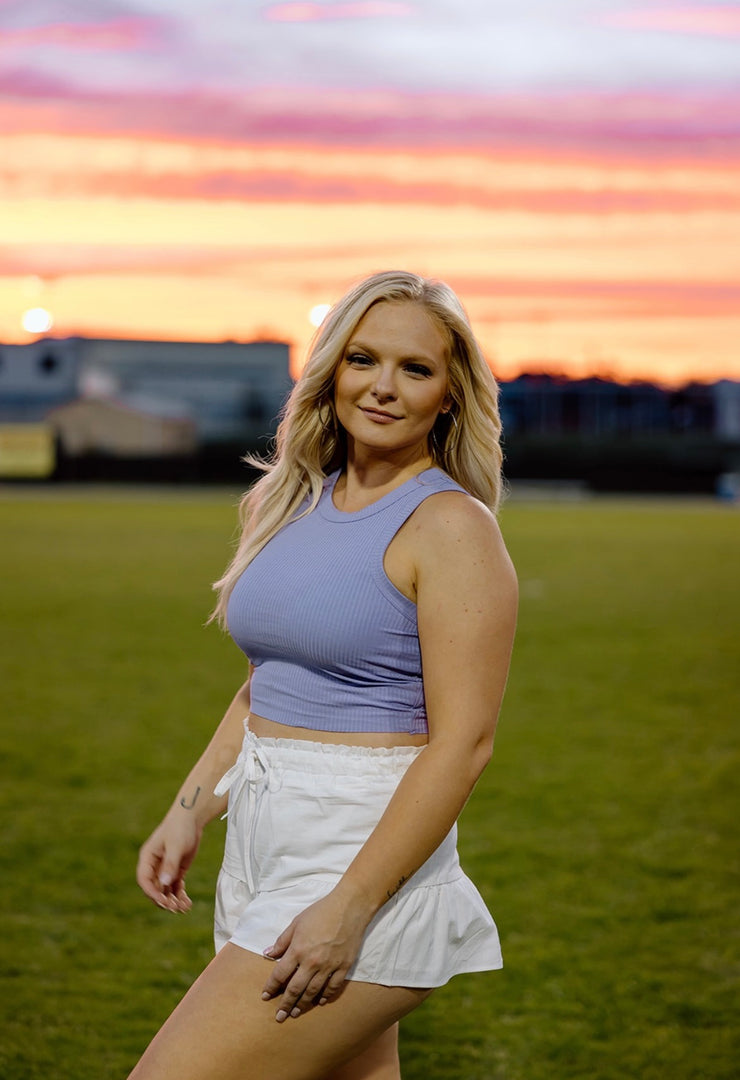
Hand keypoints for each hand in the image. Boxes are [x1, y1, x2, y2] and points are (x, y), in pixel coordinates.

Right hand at [136, 810, 200, 913]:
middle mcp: (154, 866)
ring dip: (172, 901)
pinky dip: (180, 896)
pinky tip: (188, 904)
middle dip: (163, 900)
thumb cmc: (180, 828)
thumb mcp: (176, 845)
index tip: (163, 900)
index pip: (144, 880)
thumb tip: (164, 883)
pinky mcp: (175, 871)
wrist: (192, 818)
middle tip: (175, 907)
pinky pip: (175, 888)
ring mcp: (164, 869)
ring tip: (184, 908)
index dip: (152, 892)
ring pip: (165, 891)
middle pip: (154, 889)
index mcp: (147, 858)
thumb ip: (170, 864)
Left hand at [261, 888, 370, 1021]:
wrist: (349, 907)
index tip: (265, 997)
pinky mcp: (344, 967)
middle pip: (295, 988)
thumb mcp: (297, 922)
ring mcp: (329, 966)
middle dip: (285, 1004)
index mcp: (298, 950)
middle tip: (279, 1017)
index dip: (271, 987)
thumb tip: (268, 953)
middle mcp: (312, 962)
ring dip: (303, 1004)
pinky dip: (326, 995)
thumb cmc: (321, 911)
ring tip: (296, 1013)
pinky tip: (320, 1001)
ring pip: (313, 991)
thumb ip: (282, 941)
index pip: (280, 974)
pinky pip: (333, 986)